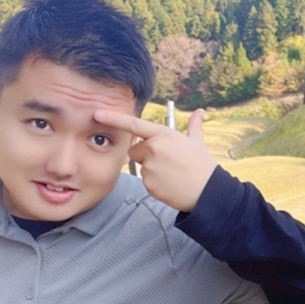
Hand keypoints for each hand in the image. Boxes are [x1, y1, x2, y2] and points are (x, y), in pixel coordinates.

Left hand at [93, 108, 216, 211]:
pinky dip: (155, 183)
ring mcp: (150, 168)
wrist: (207, 192)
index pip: (134, 124)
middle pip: (135, 149)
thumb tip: (200, 111)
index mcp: (164, 135)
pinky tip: (170, 184)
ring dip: (151, 169)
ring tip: (171, 174)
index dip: (113, 118)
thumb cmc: (203, 166)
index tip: (97, 114)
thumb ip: (194, 126)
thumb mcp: (197, 142)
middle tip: (166, 161)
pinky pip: (145, 181)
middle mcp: (154, 149)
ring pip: (141, 166)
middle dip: (145, 154)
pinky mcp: (148, 184)